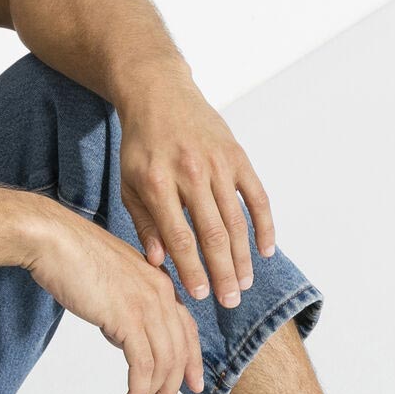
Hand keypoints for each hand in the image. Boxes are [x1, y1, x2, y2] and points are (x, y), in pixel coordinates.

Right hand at [23, 200, 204, 393]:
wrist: (53, 240)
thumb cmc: (71, 257)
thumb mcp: (111, 281)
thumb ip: (124, 305)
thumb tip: (121, 333)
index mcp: (159, 281)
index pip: (186, 328)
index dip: (191, 360)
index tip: (191, 385)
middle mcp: (160, 292)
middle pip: (180, 350)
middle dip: (174, 387)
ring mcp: (146, 305)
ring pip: (165, 362)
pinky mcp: (128, 318)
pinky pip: (143, 365)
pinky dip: (140, 390)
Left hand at [117, 77, 275, 307]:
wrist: (159, 92)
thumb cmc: (141, 146)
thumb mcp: (129, 184)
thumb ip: (144, 224)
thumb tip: (158, 264)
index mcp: (158, 183)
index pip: (180, 237)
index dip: (191, 269)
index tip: (200, 296)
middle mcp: (191, 172)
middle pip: (212, 234)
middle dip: (222, 272)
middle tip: (230, 302)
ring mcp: (218, 163)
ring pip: (236, 220)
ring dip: (243, 257)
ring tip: (245, 285)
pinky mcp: (237, 155)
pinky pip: (256, 196)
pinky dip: (264, 225)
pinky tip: (265, 251)